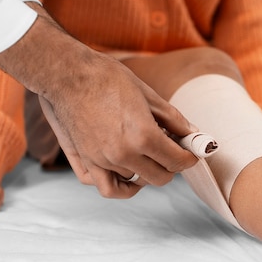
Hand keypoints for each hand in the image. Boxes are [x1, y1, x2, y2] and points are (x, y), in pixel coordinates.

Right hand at [0, 4, 197, 197]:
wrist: (67, 73)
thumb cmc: (108, 78)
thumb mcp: (149, 95)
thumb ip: (174, 120)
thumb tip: (193, 135)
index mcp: (143, 136)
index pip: (177, 161)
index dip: (189, 158)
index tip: (191, 152)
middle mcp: (123, 154)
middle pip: (160, 178)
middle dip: (172, 166)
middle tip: (172, 151)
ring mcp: (102, 161)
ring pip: (136, 182)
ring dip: (147, 171)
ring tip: (149, 155)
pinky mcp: (85, 161)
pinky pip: (107, 188)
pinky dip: (121, 187)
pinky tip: (129, 174)